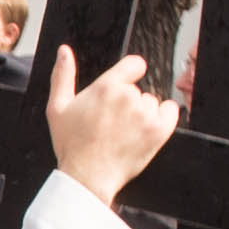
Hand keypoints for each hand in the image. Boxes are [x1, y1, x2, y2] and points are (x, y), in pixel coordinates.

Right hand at [41, 48, 179, 203]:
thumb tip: (64, 52)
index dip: (131, 72)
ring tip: (125, 132)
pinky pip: (171, 112)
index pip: (134, 64)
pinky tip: (146, 129)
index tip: (126, 83)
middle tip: (112, 122)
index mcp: (106, 87)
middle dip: (128, 102)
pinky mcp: (158, 131)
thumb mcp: (58, 107)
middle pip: (138, 89)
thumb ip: (62, 75)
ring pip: (152, 103)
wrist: (88, 177)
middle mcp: (128, 97)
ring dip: (143, 113)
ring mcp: (145, 115)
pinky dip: (163, 118)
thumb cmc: (72, 145)